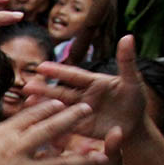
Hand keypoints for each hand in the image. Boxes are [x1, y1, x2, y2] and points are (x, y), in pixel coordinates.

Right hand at [0, 95, 102, 164]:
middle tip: (88, 111)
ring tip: (101, 154)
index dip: (46, 107)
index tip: (60, 100)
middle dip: (71, 120)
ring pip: (60, 163)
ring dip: (82, 158)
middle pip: (50, 131)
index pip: (29, 116)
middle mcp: (17, 151)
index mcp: (1, 136)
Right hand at [24, 35, 145, 140]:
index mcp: (94, 82)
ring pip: (59, 107)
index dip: (58, 71)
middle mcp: (84, 95)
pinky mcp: (79, 126)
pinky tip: (37, 122)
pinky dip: (51, 122)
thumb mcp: (134, 81)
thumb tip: (128, 36)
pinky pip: (64, 124)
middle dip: (44, 89)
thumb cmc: (136, 101)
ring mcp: (80, 111)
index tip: (42, 67)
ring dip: (44, 105)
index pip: (74, 75)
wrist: (136, 128)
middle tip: (27, 86)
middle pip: (61, 91)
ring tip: (27, 103)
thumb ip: (127, 61)